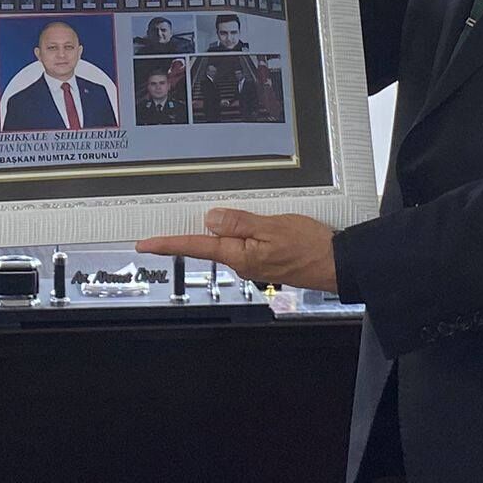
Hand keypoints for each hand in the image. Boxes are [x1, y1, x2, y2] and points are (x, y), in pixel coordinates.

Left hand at [137, 208, 339, 291]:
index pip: (196, 247)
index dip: (168, 244)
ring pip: (228, 242)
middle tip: (172, 230)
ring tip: (232, 220)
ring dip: (223, 230)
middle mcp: (242, 262)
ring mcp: (253, 262)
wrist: (337, 263)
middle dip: (194, 234)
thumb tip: (211, 219)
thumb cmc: (311, 247)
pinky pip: (243, 242)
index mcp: (240, 255)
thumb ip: (240, 222)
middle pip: (209, 244)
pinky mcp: (264, 258)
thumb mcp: (273, 226)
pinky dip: (240, 232)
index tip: (145, 244)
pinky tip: (249, 224)